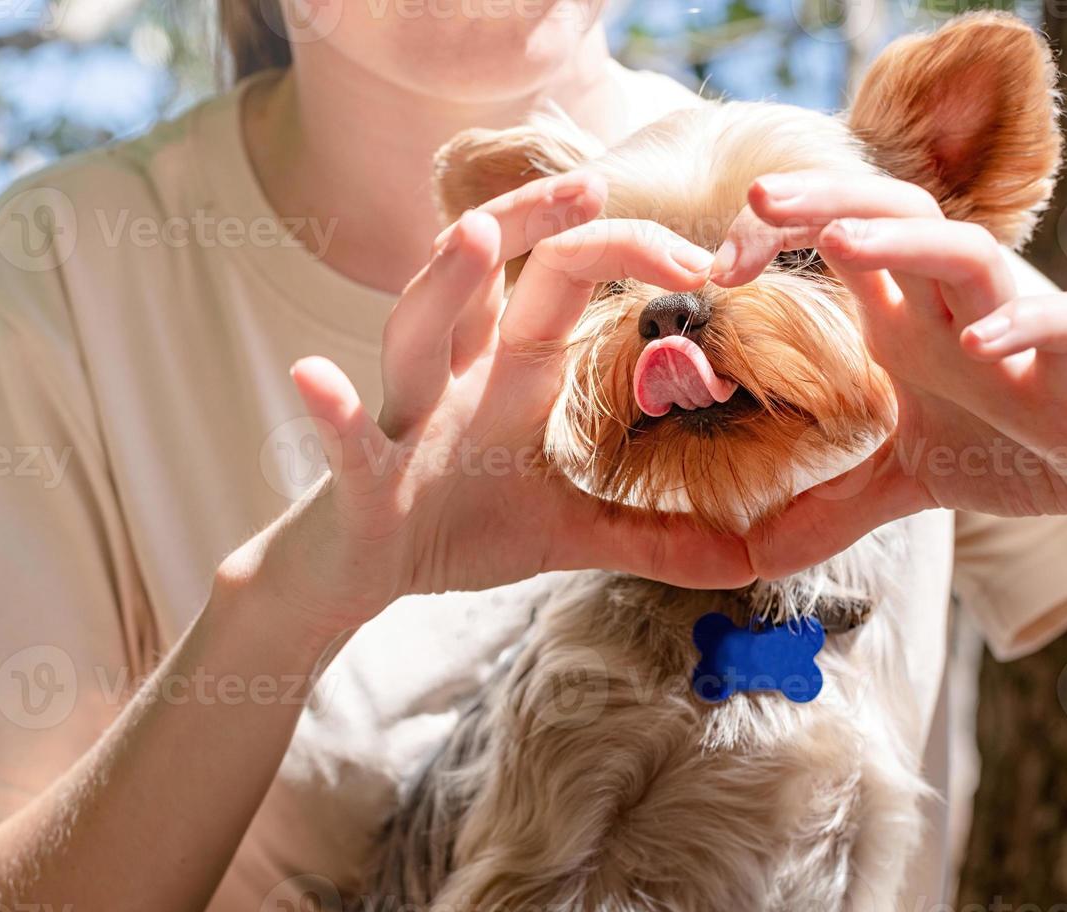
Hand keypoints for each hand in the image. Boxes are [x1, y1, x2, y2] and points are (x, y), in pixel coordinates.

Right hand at [224, 172, 753, 636]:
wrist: (361, 573)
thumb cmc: (461, 527)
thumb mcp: (572, 532)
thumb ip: (657, 536)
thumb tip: (749, 557)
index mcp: (514, 369)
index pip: (566, 277)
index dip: (626, 252)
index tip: (703, 263)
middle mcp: (459, 374)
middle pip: (490, 272)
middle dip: (535, 219)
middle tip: (595, 183)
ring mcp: (406, 420)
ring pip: (415, 331)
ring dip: (441, 285)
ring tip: (472, 235)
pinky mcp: (361, 478)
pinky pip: (345, 438)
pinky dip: (332, 410)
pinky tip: (317, 378)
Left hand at [709, 171, 1066, 576]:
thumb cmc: (1019, 446)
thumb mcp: (906, 479)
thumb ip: (831, 510)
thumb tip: (750, 559)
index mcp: (910, 315)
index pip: (841, 238)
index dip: (780, 235)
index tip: (715, 267)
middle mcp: (956, 306)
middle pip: (896, 209)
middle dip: (829, 196)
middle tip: (757, 201)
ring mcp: (1018, 329)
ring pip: (971, 250)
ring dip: (909, 239)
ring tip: (844, 241)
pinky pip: (1060, 324)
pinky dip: (1024, 326)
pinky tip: (980, 349)